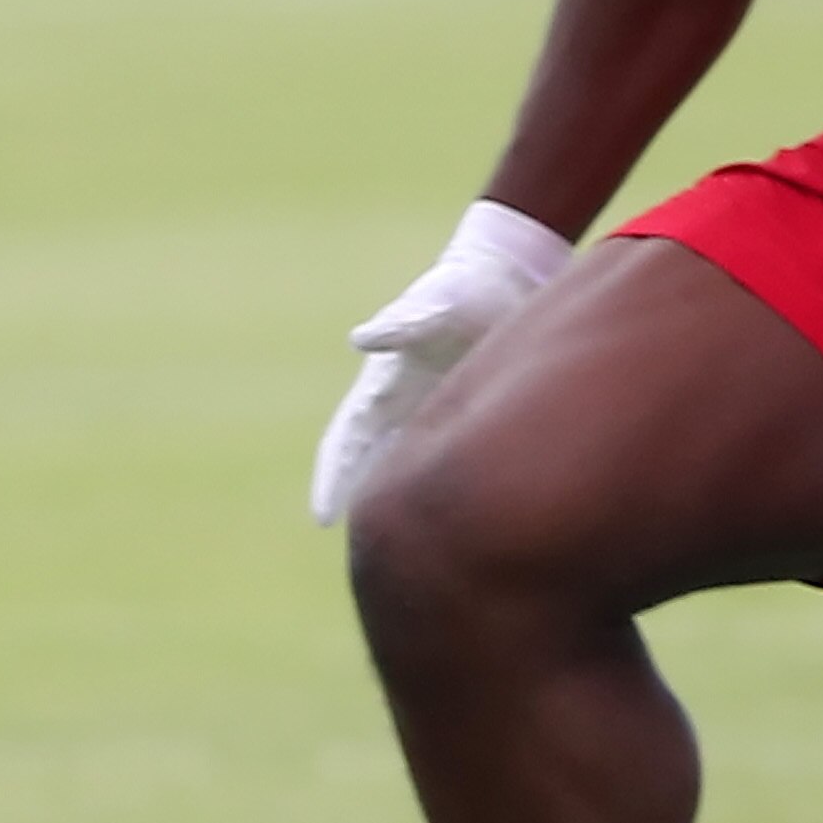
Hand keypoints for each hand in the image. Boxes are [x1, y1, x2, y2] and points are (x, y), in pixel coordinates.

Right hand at [309, 200, 574, 524]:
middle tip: (356, 548)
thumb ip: (401, 322)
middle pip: (365, 464)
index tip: (323, 518)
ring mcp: (428, 409)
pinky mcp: (461, 408)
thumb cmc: (463, 287)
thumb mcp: (431, 303)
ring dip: (391, 496)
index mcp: (381, 388)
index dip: (332, 480)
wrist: (499, 274)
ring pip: (400, 464)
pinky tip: (445, 508)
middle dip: (354, 499)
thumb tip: (360, 339)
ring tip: (391, 537)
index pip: (344, 443)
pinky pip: (439, 457)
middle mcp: (398, 405)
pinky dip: (430, 482)